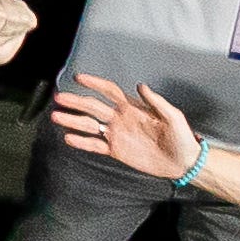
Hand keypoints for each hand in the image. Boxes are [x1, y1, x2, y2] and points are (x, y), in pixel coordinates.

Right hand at [47, 70, 205, 180]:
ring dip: (73, 120)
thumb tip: (140, 86)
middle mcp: (121, 119)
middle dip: (76, 102)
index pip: (110, 92)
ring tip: (56, 117)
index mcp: (133, 108)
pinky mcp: (116, 151)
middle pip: (94, 107)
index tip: (79, 77)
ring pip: (90, 125)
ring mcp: (117, 135)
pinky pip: (95, 145)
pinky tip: (68, 138)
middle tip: (59, 98)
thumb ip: (157, 102)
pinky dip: (82, 142)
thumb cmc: (182, 138)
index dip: (95, 84)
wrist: (183, 162)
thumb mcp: (174, 117)